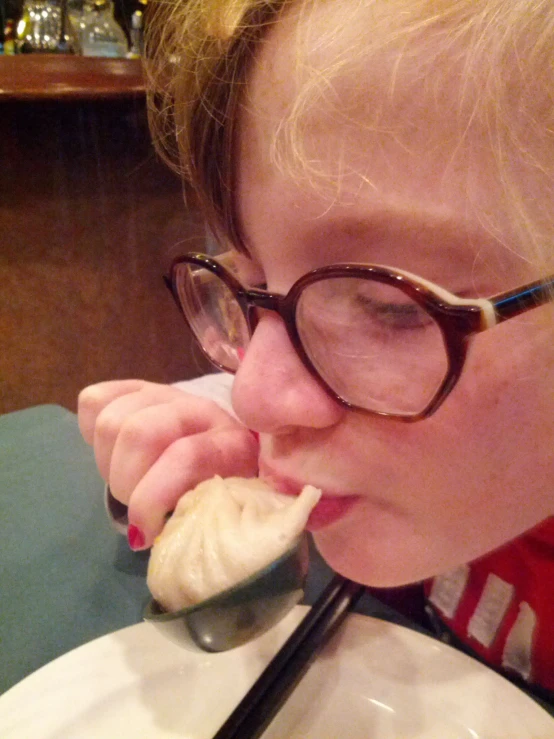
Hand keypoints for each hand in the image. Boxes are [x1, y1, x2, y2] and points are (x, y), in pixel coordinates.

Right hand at [78, 380, 258, 548]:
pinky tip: (110, 453)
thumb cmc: (219, 499)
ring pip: (112, 418)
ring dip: (106, 464)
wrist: (227, 461)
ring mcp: (168, 395)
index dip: (151, 500)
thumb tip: (144, 534)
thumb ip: (193, 519)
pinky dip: (91, 432)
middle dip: (125, 482)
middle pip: (140, 431)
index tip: (144, 533)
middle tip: (133, 504)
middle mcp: (201, 410)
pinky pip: (95, 400)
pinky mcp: (138, 389)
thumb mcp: (217, 514)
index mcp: (231, 444)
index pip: (186, 456)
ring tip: (123, 482)